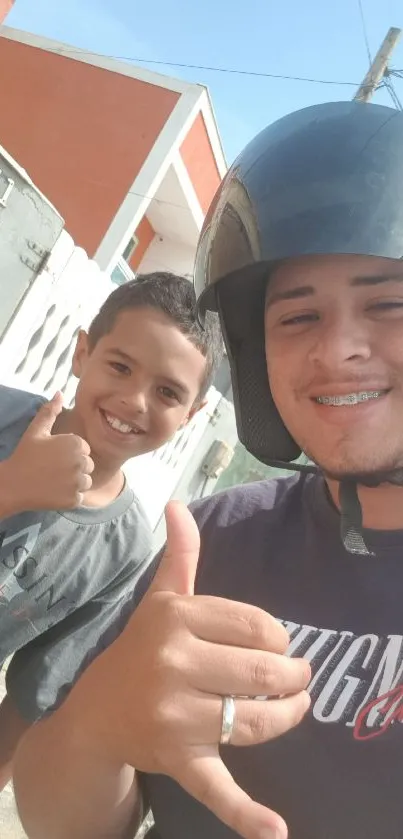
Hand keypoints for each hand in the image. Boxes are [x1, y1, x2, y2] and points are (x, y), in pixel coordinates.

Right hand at [6, 392, 93, 511]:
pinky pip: (80, 497)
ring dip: (74, 483)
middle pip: (88, 465)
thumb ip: (50, 411)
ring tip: (54, 481)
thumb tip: (60, 392)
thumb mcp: (36, 430)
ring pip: (86, 482)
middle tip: (53, 469)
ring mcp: (78, 482)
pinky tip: (54, 492)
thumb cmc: (25, 455)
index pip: (84, 449)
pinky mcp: (74, 500)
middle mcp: (81, 462)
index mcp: (76, 443)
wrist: (13, 484)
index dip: (69, 453)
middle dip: (74, 468)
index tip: (54, 457)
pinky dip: (69, 497)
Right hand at [69, 501, 310, 838]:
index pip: (257, 625)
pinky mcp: (176, 759)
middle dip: (293, 677)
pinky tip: (275, 831)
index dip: (278, 638)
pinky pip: (216, 786)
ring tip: (297, 707)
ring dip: (288, 716)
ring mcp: (173, 714)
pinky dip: (246, 814)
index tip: (276, 645)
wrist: (95, 714)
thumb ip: (179, 556)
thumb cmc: (139, 649)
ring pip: (255, 720)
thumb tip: (178, 505)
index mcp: (174, 618)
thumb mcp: (160, 601)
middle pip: (263, 672)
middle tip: (297, 679)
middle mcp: (172, 662)